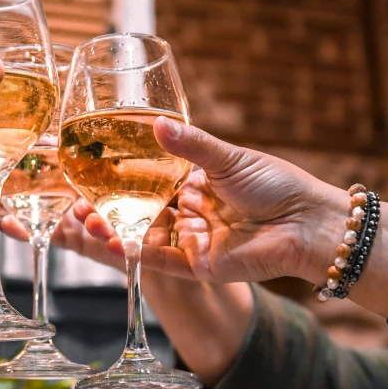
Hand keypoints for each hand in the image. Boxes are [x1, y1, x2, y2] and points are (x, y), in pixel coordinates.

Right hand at [73, 117, 347, 284]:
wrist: (308, 222)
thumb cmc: (275, 184)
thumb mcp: (228, 159)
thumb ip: (191, 145)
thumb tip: (157, 123)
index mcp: (194, 184)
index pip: (149, 182)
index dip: (121, 181)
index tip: (91, 174)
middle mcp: (189, 213)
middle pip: (141, 212)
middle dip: (111, 209)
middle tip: (80, 203)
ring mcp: (192, 239)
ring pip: (146, 236)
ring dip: (117, 231)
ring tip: (89, 221)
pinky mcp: (199, 265)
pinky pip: (162, 260)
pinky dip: (139, 253)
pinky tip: (115, 243)